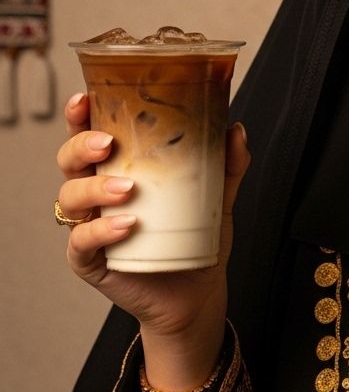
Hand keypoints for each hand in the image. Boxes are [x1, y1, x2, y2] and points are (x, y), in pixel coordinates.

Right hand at [55, 92, 249, 388]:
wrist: (198, 292)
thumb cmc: (197, 238)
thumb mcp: (217, 197)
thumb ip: (228, 164)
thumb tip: (236, 129)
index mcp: (119, 170)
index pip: (90, 136)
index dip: (80, 117)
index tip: (85, 100)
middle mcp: (98, 194)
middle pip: (70, 161)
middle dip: (81, 146)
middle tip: (108, 144)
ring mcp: (90, 226)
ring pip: (70, 198)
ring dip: (95, 188)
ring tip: (129, 191)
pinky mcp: (90, 261)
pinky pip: (81, 241)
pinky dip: (101, 230)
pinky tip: (126, 225)